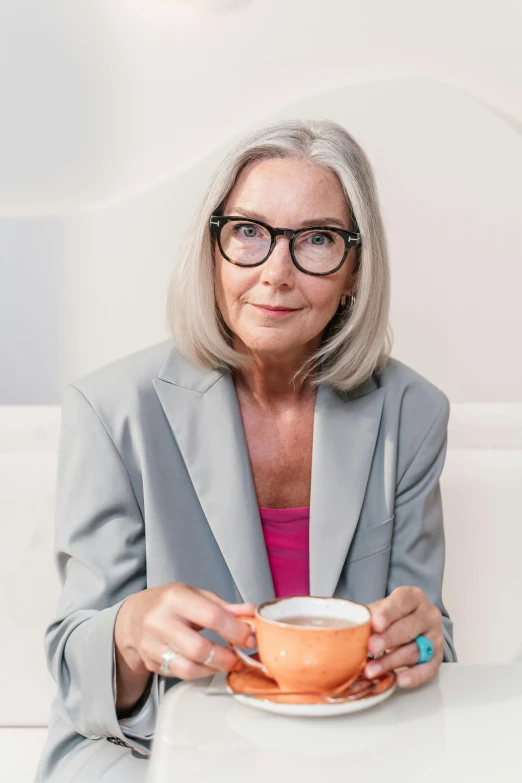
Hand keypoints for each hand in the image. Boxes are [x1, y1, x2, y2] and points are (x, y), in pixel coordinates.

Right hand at [114, 583, 254, 710]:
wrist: (133, 617)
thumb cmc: (170, 604)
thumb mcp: (196, 595)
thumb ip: (224, 607)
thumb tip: (252, 613)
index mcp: (175, 598)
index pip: (212, 617)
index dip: (236, 631)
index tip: (250, 638)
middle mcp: (160, 621)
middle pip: (198, 648)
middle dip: (225, 657)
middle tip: (241, 658)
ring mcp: (152, 645)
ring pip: (188, 667)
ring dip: (214, 669)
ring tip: (228, 664)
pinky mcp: (151, 662)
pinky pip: (180, 674)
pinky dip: (200, 673)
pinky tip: (210, 667)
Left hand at [363, 586, 443, 688]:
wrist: (410, 626)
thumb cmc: (392, 617)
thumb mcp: (381, 610)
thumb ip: (370, 617)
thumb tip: (352, 628)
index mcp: (413, 597)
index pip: (402, 602)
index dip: (388, 613)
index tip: (375, 624)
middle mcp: (428, 614)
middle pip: (409, 627)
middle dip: (388, 639)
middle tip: (371, 648)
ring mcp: (435, 636)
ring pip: (415, 650)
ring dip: (392, 661)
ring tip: (372, 670)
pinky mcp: (437, 657)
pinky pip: (428, 669)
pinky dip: (414, 676)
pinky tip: (399, 680)